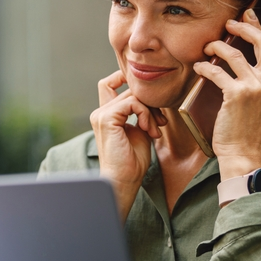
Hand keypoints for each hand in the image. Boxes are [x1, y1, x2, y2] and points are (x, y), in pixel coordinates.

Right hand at [90, 70, 166, 221]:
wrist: (124, 180)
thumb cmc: (132, 161)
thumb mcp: (139, 130)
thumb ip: (141, 112)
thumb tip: (152, 98)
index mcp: (105, 115)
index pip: (110, 82)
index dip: (127, 80)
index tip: (151, 97)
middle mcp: (100, 112)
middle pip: (129, 89)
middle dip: (150, 103)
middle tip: (160, 122)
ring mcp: (101, 115)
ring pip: (133, 95)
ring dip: (150, 111)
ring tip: (154, 130)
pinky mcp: (106, 119)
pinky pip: (132, 103)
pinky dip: (146, 114)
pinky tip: (148, 129)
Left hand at [193, 8, 260, 179]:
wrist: (242, 153)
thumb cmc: (244, 129)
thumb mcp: (257, 101)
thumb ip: (254, 79)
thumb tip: (238, 57)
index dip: (256, 26)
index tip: (246, 15)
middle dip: (242, 27)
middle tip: (227, 24)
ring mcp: (255, 87)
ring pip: (233, 54)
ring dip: (216, 46)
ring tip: (206, 47)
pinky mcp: (237, 95)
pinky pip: (217, 72)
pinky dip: (204, 67)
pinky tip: (198, 67)